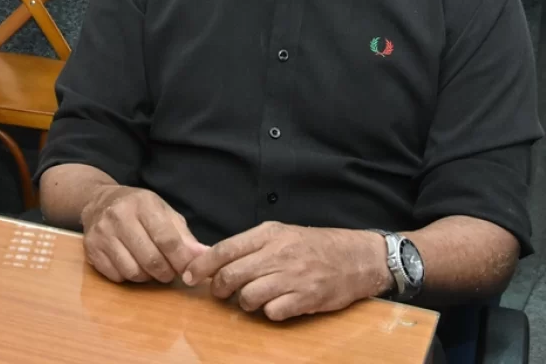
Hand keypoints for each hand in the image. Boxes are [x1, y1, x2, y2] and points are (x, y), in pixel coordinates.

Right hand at [81, 185, 209, 283]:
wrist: (98, 201)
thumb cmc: (137, 208)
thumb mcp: (162, 212)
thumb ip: (183, 235)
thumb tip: (203, 255)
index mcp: (142, 204)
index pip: (167, 239)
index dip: (182, 260)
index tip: (190, 271)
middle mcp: (119, 217)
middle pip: (151, 259)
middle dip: (167, 272)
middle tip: (171, 271)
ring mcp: (102, 234)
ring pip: (133, 272)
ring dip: (147, 277)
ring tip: (151, 267)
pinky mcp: (91, 250)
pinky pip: (117, 276)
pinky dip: (128, 277)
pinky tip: (132, 264)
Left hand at [183, 222, 390, 320]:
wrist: (357, 257)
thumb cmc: (313, 246)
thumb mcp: (280, 233)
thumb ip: (250, 244)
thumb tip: (213, 257)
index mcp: (268, 234)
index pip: (224, 249)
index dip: (202, 265)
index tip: (189, 275)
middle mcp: (278, 254)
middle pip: (231, 275)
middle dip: (219, 288)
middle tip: (220, 293)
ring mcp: (293, 277)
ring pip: (248, 296)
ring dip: (244, 303)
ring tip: (251, 300)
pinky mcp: (306, 299)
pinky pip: (273, 312)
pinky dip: (269, 313)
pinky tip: (275, 306)